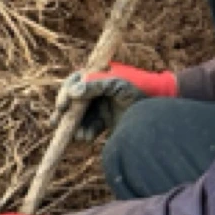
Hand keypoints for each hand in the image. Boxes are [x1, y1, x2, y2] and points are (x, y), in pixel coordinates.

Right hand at [53, 63, 177, 140]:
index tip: (63, 106)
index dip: (66, 93)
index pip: (75, 81)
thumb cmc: (140, 90)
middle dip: (64, 113)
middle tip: (56, 123)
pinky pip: (90, 126)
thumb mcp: (118, 85)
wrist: (159, 109)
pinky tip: (86, 138)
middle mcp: (97, 90)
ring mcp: (101, 106)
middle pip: (74, 100)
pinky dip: (86, 132)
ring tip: (79, 136)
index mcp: (99, 76)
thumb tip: (74, 92)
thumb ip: (96, 85)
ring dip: (75, 125)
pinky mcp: (106, 120)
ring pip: (80, 116)